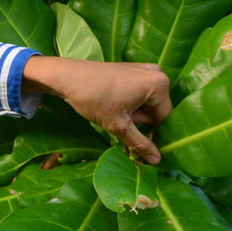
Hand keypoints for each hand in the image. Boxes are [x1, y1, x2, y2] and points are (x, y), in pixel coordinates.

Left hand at [22, 57, 172, 163]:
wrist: (67, 77)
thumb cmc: (94, 98)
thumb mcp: (119, 125)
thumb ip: (140, 143)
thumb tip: (157, 160)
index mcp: (160, 84)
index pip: (165, 118)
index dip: (154, 134)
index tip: (141, 145)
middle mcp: (157, 74)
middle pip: (155, 110)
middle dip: (138, 121)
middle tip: (118, 121)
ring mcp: (144, 70)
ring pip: (145, 104)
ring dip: (131, 115)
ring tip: (112, 112)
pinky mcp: (131, 70)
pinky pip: (138, 94)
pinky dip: (127, 104)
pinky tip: (111, 105)